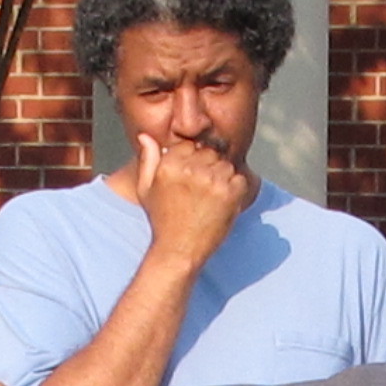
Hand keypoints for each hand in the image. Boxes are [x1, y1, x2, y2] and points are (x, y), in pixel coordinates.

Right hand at [136, 130, 256, 269]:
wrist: (178, 250)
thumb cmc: (162, 220)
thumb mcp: (146, 189)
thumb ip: (147, 159)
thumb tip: (145, 135)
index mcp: (170, 164)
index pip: (190, 145)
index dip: (193, 161)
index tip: (191, 180)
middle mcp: (191, 168)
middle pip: (210, 153)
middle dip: (208, 168)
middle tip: (202, 192)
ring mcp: (212, 180)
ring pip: (226, 165)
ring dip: (223, 179)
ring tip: (210, 199)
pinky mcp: (230, 193)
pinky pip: (240, 179)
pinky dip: (236, 190)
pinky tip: (222, 204)